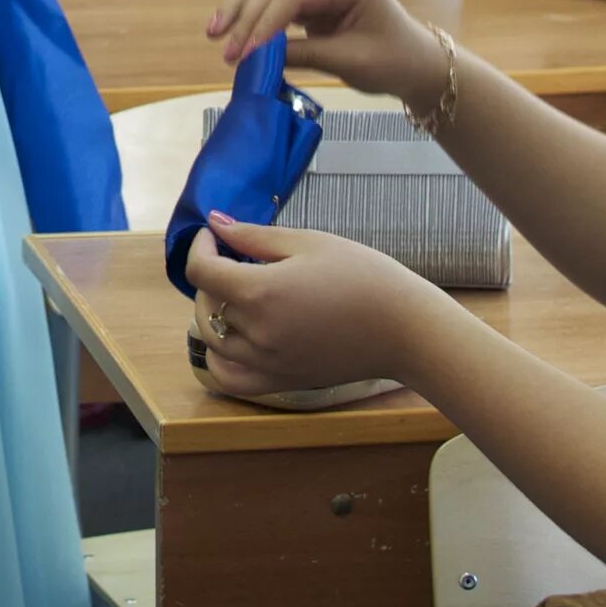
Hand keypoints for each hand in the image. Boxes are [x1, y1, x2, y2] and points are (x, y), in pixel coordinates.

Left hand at [183, 215, 438, 401]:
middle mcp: (256, 334)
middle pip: (206, 304)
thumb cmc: (364, 277)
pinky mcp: (281, 382)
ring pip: (211, 341)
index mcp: (260, 293)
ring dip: (212, 314)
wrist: (406, 329)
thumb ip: (254, 236)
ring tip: (237, 295)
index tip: (213, 236)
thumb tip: (215, 224)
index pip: (201, 271)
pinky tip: (235, 338)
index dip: (199, 247)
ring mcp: (267, 364)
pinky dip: (219, 359)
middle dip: (211, 276)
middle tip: (235, 259)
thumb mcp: (308, 242)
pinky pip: (229, 379)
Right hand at [205, 0, 448, 109]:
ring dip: (239, 8)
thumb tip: (254, 58)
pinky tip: (231, 29)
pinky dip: (251, 12)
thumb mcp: (349, 62)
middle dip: (245, 16)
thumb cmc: (392, 62)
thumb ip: (302, 55)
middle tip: (225, 51)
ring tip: (214, 34)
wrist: (415, 63)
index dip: (263, 23)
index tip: (243, 54)